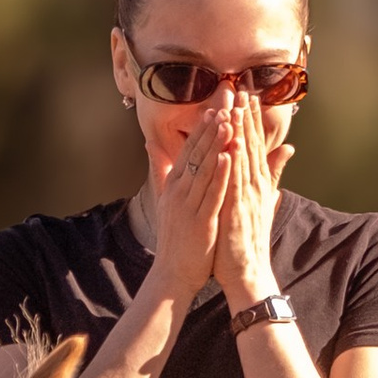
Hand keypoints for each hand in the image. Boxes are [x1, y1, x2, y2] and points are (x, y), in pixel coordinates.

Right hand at [142, 101, 228, 301]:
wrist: (172, 274)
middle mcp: (178, 191)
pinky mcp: (201, 221)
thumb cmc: (175, 239)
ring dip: (217, 143)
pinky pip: (211, 194)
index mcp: (173, 186)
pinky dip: (220, 174)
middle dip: (211, 127)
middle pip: (196, 153)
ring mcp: (188, 206)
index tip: (213, 108)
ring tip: (228, 121)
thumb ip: (160, 171)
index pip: (189, 151)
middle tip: (224, 103)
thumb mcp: (165, 200)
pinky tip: (228, 155)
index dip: (201, 129)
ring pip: (204, 169)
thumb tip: (149, 145)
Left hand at [213, 90, 288, 309]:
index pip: (254, 146)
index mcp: (257, 185)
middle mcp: (255, 188)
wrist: (248, 274)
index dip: (252, 120)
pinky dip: (234, 165)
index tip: (248, 95)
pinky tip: (230, 147)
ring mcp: (248, 199)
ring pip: (244, 161)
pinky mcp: (239, 212)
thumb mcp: (261, 204)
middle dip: (247, 118)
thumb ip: (272, 176)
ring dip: (241, 133)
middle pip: (251, 147)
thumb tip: (287, 151)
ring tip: (238, 109)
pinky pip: (236, 185)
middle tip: (244, 89)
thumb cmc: (247, 241)